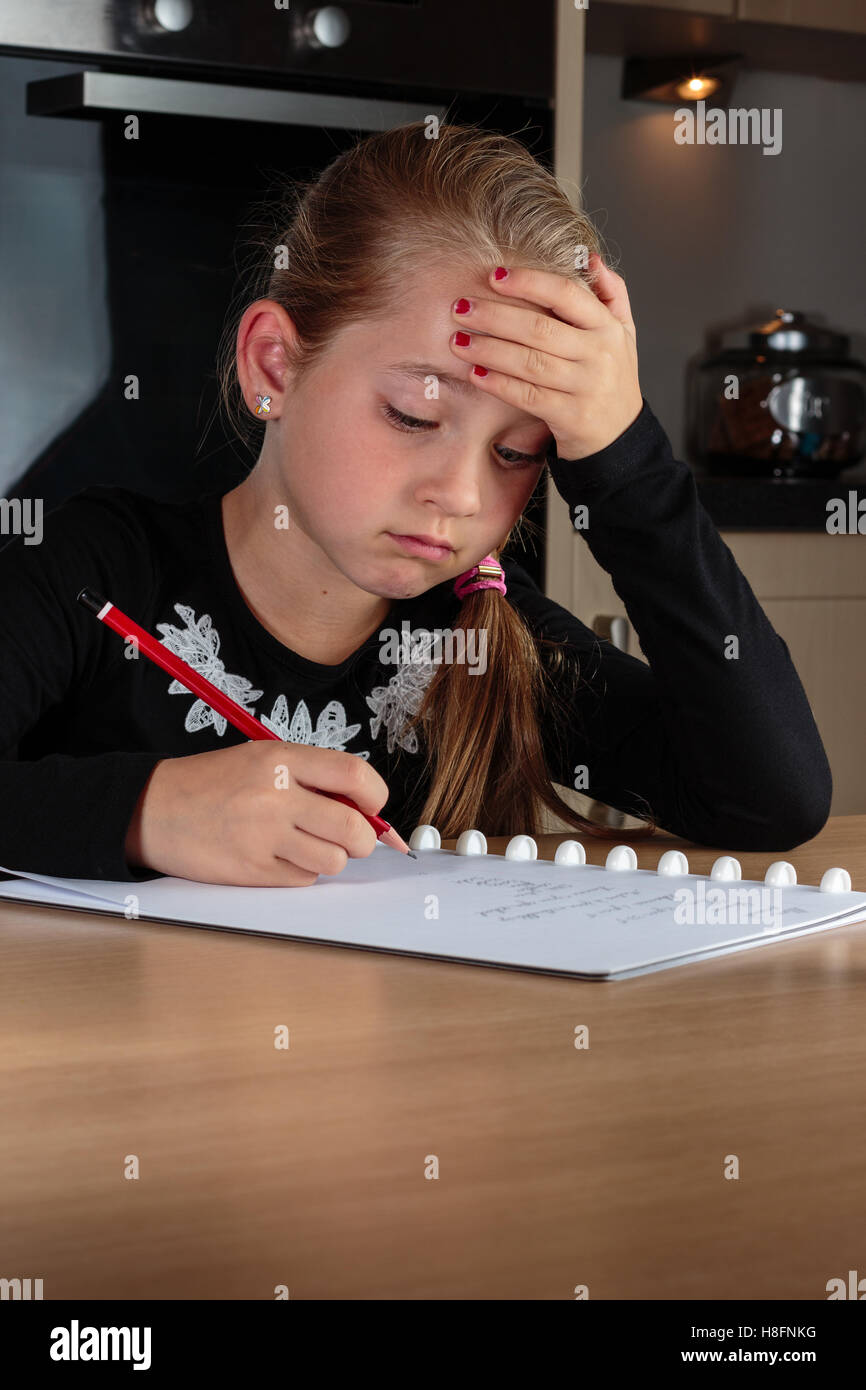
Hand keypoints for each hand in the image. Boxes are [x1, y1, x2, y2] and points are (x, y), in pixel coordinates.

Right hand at [124, 741, 388, 885]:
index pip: (355, 775)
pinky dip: (300, 871)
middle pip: (353, 828)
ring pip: (333, 860)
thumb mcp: (264, 760)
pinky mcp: (252, 870)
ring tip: (303, 843)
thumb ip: (315, 778)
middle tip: (350, 837)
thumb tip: (369, 811)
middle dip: (363, 839)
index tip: (372, 807)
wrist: (153, 809)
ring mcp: (264, 836)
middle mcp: (276, 796)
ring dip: (328, 857)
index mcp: (282, 759)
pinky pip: (303, 879)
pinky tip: (276, 856)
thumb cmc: (215, 783)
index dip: (376, 797)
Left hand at [449, 255, 642, 459]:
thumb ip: (611, 294)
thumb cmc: (612, 376)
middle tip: (460, 308)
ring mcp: (585, 387)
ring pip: (529, 363)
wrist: (620, 435)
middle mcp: (598, 354)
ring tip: (458, 340)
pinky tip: (475, 374)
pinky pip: (528, 396)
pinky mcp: (570, 416)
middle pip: (539, 329)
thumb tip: (591, 259)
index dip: (529, 282)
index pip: (566, 294)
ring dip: (489, 350)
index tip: (495, 274)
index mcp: (607, 327)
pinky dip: (499, 385)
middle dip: (495, 316)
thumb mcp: (623, 332)